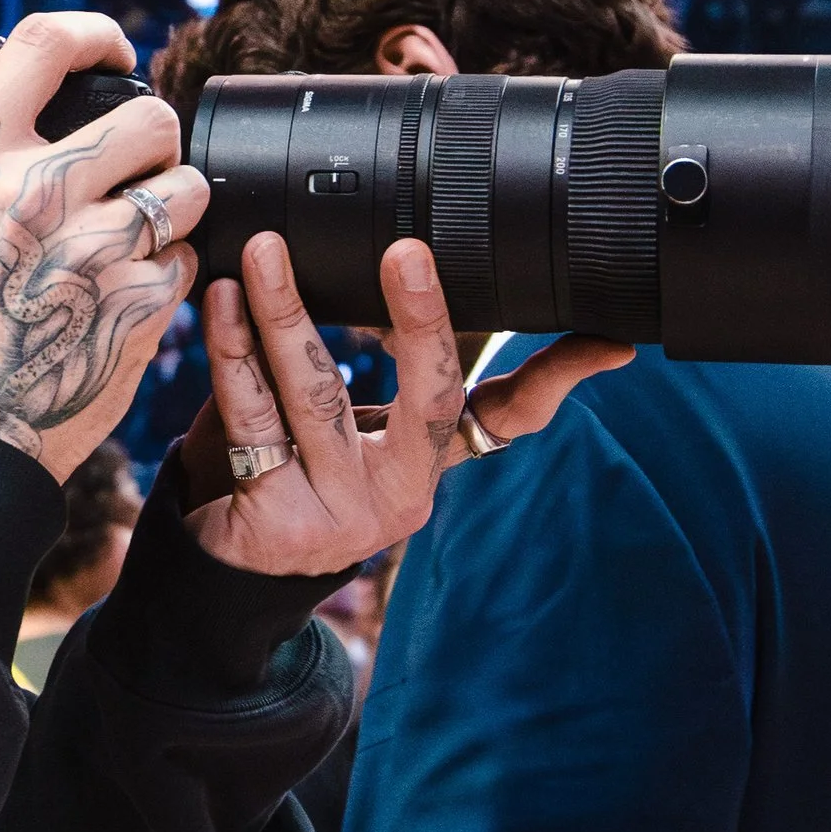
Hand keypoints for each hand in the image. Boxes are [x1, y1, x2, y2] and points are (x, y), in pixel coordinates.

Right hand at [0, 12, 207, 481]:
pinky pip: (187, 259)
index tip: (114, 56)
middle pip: (151, 115)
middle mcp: (39, 194)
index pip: (51, 43)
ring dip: (172, 204)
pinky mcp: (137, 307)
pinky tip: (127, 292)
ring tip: (138, 232)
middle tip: (136, 166)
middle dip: (153, 138)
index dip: (96, 35)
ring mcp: (95, 250)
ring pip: (186, 187)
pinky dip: (168, 273)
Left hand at [177, 234, 632, 575]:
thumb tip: (379, 265)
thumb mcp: (339, 429)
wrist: (223, 580)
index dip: (558, 379)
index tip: (608, 343)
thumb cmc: (287, 479)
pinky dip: (233, 353)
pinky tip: (221, 304)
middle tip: (408, 251)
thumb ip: (369, 370)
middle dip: (422, 318)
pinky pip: (253, 419)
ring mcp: (342, 513)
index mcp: (427, 464)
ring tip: (267, 253)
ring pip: (318, 392)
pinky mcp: (278, 522)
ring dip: (287, 313)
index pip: (508, 416)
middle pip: (424, 392)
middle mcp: (399, 494)